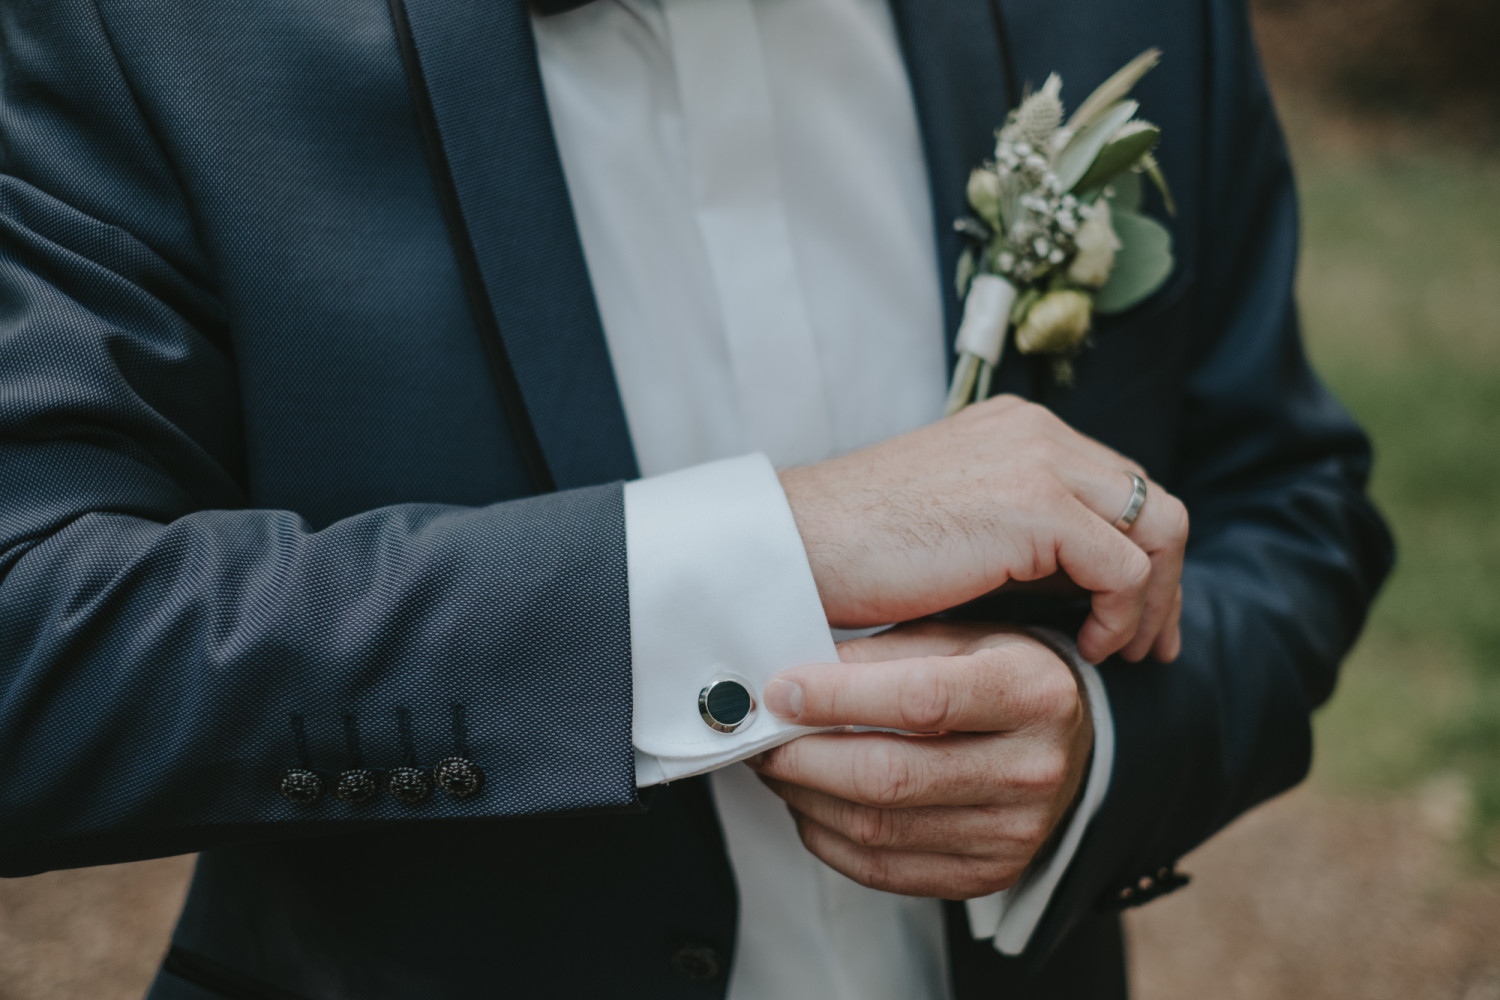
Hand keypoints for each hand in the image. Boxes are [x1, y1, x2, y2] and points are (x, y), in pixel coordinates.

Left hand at [748, 622, 1093, 899]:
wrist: (1066, 741)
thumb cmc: (1000, 675)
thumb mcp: (958, 637)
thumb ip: (881, 653)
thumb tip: (793, 676)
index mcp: (1032, 692)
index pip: (920, 700)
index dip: (837, 697)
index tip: (781, 690)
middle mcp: (1032, 768)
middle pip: (890, 777)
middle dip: (803, 757)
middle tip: (763, 735)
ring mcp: (1013, 833)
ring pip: (877, 828)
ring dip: (805, 797)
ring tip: (778, 765)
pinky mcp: (987, 874)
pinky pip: (883, 870)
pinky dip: (827, 837)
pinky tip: (810, 802)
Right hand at [779, 393, 1186, 662]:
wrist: (796, 544)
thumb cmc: (854, 550)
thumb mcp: (954, 525)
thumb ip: (1016, 534)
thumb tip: (1073, 585)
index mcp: (1018, 429)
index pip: (1118, 485)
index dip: (1143, 554)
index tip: (1134, 620)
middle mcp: (1039, 431)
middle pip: (1152, 501)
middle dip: (1165, 579)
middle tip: (1149, 647)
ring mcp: (1041, 461)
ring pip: (1158, 527)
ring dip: (1152, 600)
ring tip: (1118, 653)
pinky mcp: (1036, 506)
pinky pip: (1125, 568)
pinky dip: (1120, 614)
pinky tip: (1086, 647)